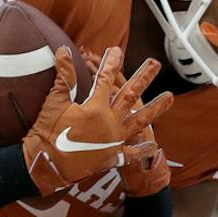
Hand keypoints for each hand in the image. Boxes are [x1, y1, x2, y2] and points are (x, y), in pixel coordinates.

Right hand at [21, 47, 168, 191]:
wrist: (48, 166)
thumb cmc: (48, 134)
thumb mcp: (55, 103)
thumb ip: (64, 76)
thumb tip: (64, 50)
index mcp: (95, 107)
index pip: (105, 79)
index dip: (111, 63)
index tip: (116, 50)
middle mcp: (110, 122)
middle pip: (130, 95)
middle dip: (143, 77)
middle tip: (155, 64)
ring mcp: (114, 140)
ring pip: (140, 121)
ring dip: (155, 108)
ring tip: (169, 97)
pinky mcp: (112, 157)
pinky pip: (131, 154)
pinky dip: (142, 150)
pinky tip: (152, 144)